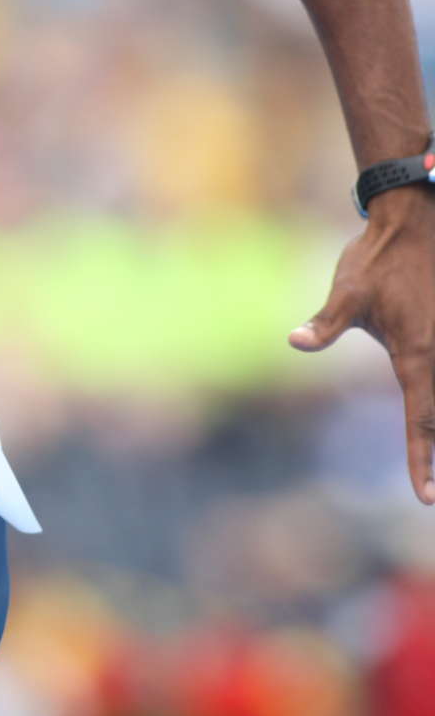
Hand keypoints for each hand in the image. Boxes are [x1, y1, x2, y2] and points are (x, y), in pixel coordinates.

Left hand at [289, 194, 434, 502]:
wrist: (414, 218)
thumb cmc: (377, 257)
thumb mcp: (347, 293)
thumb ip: (325, 325)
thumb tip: (294, 342)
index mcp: (417, 355)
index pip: (421, 422)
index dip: (421, 462)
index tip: (424, 498)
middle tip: (431, 494)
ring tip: (431, 456)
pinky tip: (429, 405)